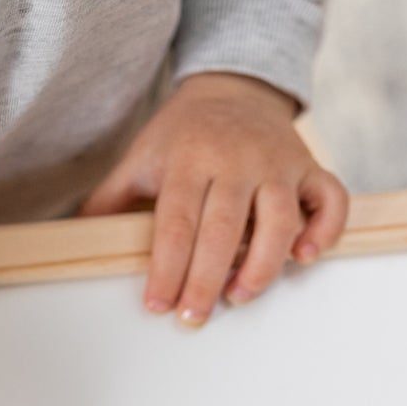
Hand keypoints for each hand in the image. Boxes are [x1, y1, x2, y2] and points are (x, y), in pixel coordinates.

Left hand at [81, 71, 349, 325]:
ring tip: (239, 296)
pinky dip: (325, 230)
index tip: (157, 305)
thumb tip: (75, 241)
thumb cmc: (181, 137)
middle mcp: (238, 160)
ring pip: (281, 220)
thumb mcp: (140, 158)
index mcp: (191, 159)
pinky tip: (304, 258)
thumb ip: (111, 200)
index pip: (177, 222)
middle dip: (207, 279)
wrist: (232, 89)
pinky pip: (331, 200)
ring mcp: (278, 163)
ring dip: (263, 265)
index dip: (167, 268)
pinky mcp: (311, 167)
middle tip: (192, 316)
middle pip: (225, 229)